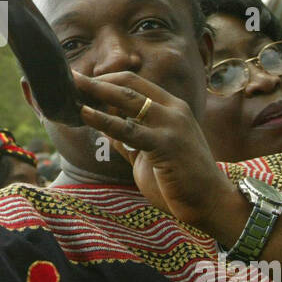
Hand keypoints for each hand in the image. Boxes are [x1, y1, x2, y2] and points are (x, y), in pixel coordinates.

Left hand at [74, 71, 244, 234]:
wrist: (211, 204)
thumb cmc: (182, 182)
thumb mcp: (153, 153)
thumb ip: (133, 138)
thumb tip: (107, 128)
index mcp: (173, 108)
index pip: (136, 83)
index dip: (108, 80)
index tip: (83, 84)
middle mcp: (174, 110)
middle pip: (129, 84)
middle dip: (97, 81)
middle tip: (70, 78)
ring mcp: (172, 125)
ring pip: (127, 99)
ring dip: (96, 91)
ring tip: (71, 88)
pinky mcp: (166, 144)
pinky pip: (128, 128)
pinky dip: (103, 119)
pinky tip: (84, 114)